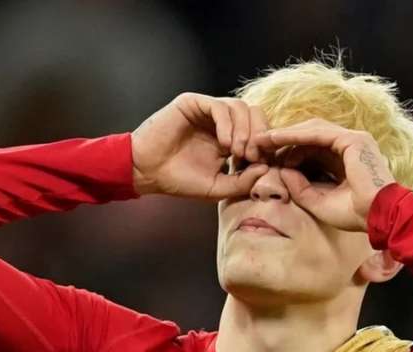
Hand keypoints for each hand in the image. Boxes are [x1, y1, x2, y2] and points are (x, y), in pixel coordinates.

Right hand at [131, 93, 270, 199]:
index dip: (265, 145)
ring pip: (240, 107)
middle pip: (254, 114)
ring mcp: (207, 110)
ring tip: (237, 151)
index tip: (263, 163)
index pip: (258, 130)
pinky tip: (224, 143)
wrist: (147, 172)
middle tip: (252, 156)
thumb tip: (266, 168)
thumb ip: (242, 181)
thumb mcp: (217, 187)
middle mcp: (221, 121)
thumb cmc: (179, 181)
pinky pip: (219, 106)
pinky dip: (227, 124)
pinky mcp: (193, 103)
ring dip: (244, 130)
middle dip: (259, 134)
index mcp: (230, 138)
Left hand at [253, 119, 397, 231]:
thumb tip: (282, 172)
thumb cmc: (355, 215)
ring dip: (286, 134)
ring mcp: (354, 139)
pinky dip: (296, 135)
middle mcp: (350, 145)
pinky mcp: (353, 140)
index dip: (288, 150)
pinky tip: (276, 138)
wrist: (379, 217)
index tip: (265, 157)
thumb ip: (300, 187)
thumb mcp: (318, 202)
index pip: (312, 147)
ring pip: (312, 130)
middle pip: (309, 135)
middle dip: (283, 139)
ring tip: (263, 139)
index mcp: (346, 159)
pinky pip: (318, 133)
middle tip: (258, 143)